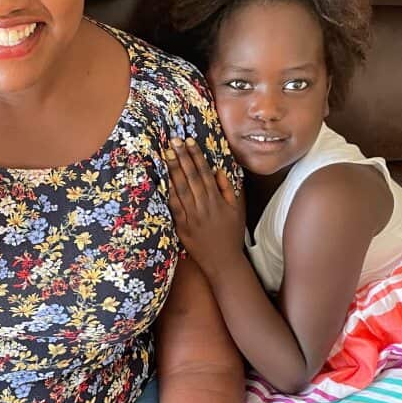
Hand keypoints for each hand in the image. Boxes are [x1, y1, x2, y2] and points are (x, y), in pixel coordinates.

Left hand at [165, 136, 245, 276]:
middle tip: (173, 141)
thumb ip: (228, 189)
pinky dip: (170, 192)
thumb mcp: (237, 210)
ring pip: (181, 188)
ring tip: (167, 154)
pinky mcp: (182, 226)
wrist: (223, 261)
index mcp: (217, 200)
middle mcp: (204, 206)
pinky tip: (164, 179)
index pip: (204, 172)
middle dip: (182, 157)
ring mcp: (192, 216)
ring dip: (173, 170)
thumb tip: (218, 170)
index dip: (196, 156)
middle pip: (191, 177)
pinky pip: (174, 206)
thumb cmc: (232, 234)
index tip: (189, 141)